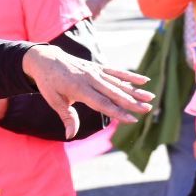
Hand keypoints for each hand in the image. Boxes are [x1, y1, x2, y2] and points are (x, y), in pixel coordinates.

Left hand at [21, 46, 152, 136]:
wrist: (45, 60)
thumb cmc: (49, 83)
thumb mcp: (54, 101)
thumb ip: (67, 117)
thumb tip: (70, 135)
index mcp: (79, 89)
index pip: (102, 103)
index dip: (118, 112)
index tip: (132, 119)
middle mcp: (90, 79)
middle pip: (115, 93)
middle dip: (132, 102)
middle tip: (147, 109)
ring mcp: (96, 72)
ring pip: (119, 83)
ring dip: (135, 90)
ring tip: (150, 97)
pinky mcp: (98, 67)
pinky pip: (117, 72)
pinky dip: (130, 76)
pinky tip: (145, 80)